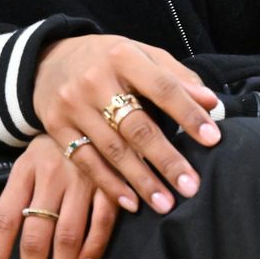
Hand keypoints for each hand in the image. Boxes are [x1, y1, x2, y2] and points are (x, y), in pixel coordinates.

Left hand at [0, 134, 116, 258]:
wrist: (91, 109)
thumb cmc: (51, 148)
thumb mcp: (24, 167)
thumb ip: (9, 203)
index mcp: (25, 171)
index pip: (6, 219)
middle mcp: (51, 176)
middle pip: (37, 234)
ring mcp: (82, 180)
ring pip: (68, 235)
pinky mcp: (111, 184)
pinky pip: (102, 222)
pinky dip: (94, 247)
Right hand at [33, 35, 220, 215]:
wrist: (46, 60)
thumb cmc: (106, 60)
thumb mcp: (139, 54)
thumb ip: (174, 77)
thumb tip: (211, 103)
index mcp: (121, 56)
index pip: (161, 87)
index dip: (188, 114)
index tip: (213, 139)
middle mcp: (94, 79)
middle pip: (136, 125)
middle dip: (166, 159)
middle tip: (192, 186)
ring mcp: (72, 104)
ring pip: (112, 149)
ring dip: (141, 180)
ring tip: (166, 204)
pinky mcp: (55, 125)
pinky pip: (85, 160)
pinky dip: (109, 183)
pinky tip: (130, 202)